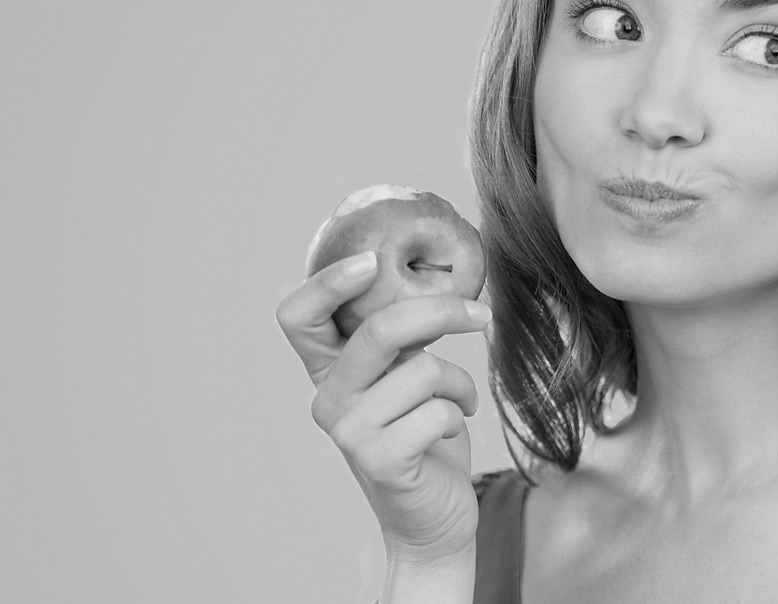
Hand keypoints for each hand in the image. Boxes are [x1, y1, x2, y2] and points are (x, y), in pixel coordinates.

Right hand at [277, 251, 490, 564]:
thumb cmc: (425, 434)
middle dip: (442, 312)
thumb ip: (400, 336)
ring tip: (459, 402)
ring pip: (423, 370)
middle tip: (480, 314)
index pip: (297, 315)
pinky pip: (438, 411)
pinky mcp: (379, 461)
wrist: (435, 516)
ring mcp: (349, 432)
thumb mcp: (405, 375)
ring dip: (460, 382)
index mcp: (328, 369)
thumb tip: (435, 277)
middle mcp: (328, 398)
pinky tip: (452, 429)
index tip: (373, 261)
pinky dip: (459, 413)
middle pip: (379, 328)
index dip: (328, 281)